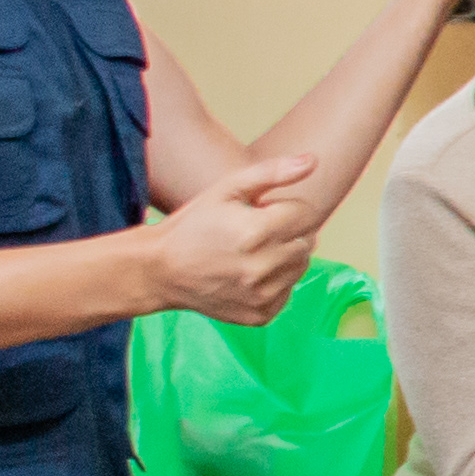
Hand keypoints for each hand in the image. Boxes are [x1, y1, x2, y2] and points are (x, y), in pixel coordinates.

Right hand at [150, 156, 322, 323]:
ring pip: (301, 267)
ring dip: (285, 256)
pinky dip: (275, 281)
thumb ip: (271, 172)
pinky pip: (287, 292)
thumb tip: (314, 160)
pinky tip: (248, 274)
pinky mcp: (260, 315)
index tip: (260, 211)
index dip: (284, 207)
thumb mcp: (226, 189)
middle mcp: (262, 267)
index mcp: (255, 231)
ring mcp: (261, 295)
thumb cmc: (193, 224)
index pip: (305, 212)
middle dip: (288, 232)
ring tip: (252, 252)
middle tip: (255, 231)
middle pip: (307, 241)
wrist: (160, 271)